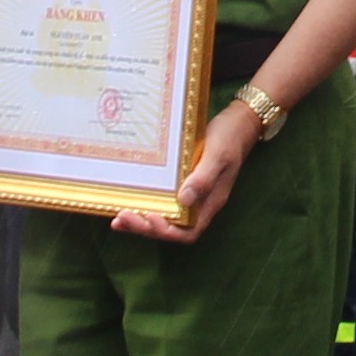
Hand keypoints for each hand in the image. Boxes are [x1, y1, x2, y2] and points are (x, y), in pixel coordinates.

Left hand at [121, 104, 257, 243]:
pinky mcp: (181, 184)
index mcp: (210, 203)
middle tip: (122, 218)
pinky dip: (144, 205)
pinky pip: (162, 201)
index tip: (150, 218)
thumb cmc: (229, 138)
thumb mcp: (218, 155)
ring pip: (165, 218)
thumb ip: (203, 178)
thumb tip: (183, 200)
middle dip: (145, 228)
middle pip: (172, 228)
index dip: (168, 231)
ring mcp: (190, 195)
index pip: (189, 232)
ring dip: (141, 222)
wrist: (238, 123)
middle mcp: (199, 204)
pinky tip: (128, 202)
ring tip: (118, 219)